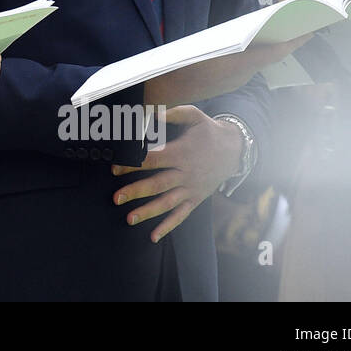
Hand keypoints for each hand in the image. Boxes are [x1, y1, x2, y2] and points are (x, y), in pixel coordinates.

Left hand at [109, 104, 243, 241]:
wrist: (235, 149)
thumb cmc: (208, 131)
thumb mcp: (193, 115)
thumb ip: (171, 114)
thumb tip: (150, 113)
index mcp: (182, 153)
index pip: (153, 160)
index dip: (133, 164)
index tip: (115, 169)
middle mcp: (186, 174)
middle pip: (158, 184)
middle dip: (135, 191)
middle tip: (116, 198)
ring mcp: (192, 188)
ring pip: (167, 203)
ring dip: (148, 212)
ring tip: (129, 218)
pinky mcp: (196, 199)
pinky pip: (181, 215)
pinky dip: (168, 226)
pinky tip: (153, 236)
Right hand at [143, 32, 313, 105]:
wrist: (165, 92)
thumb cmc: (180, 66)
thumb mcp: (206, 47)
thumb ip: (233, 41)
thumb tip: (255, 34)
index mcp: (238, 64)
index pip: (275, 52)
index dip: (295, 42)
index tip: (311, 32)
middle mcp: (241, 75)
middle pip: (270, 56)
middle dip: (286, 43)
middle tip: (301, 29)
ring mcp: (235, 80)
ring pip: (259, 62)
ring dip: (270, 50)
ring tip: (280, 34)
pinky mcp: (228, 83)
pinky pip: (248, 67)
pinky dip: (256, 57)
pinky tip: (254, 48)